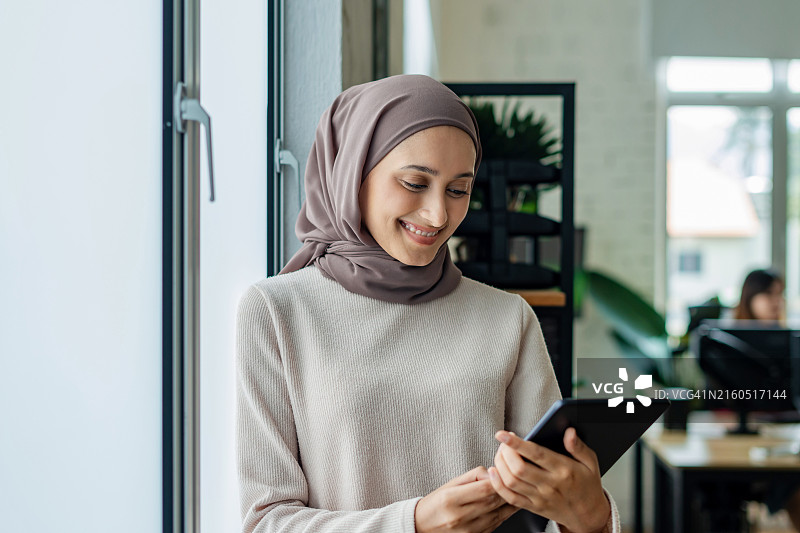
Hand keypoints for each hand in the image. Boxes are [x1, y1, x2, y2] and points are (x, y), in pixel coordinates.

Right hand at [414, 466, 518, 532]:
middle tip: (515, 480)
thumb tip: (493, 473)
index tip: (503, 473)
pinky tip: (507, 507)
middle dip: (506, 490)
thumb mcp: (450, 484)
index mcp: (450, 499)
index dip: (498, 480)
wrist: (423, 526)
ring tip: (516, 492)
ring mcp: (467, 531)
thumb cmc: (437, 503)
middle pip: (492, 501)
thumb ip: (473, 476)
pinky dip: (503, 515)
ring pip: (497, 515)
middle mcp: (459, 517)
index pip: (483, 489)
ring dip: (509, 503)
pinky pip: (495, 525)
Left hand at [487, 428, 610, 532]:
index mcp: (564, 470)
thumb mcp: (591, 463)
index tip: (503, 434)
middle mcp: (550, 484)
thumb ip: (578, 446)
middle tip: (504, 443)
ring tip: (501, 453)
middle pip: (518, 468)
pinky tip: (494, 473)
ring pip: (511, 481)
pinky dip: (498, 485)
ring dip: (499, 465)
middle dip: (505, 452)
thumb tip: (569, 432)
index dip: (516, 443)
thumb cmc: (588, 486)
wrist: (588, 515)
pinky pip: (510, 497)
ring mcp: (540, 497)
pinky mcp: (533, 507)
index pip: (536, 454)